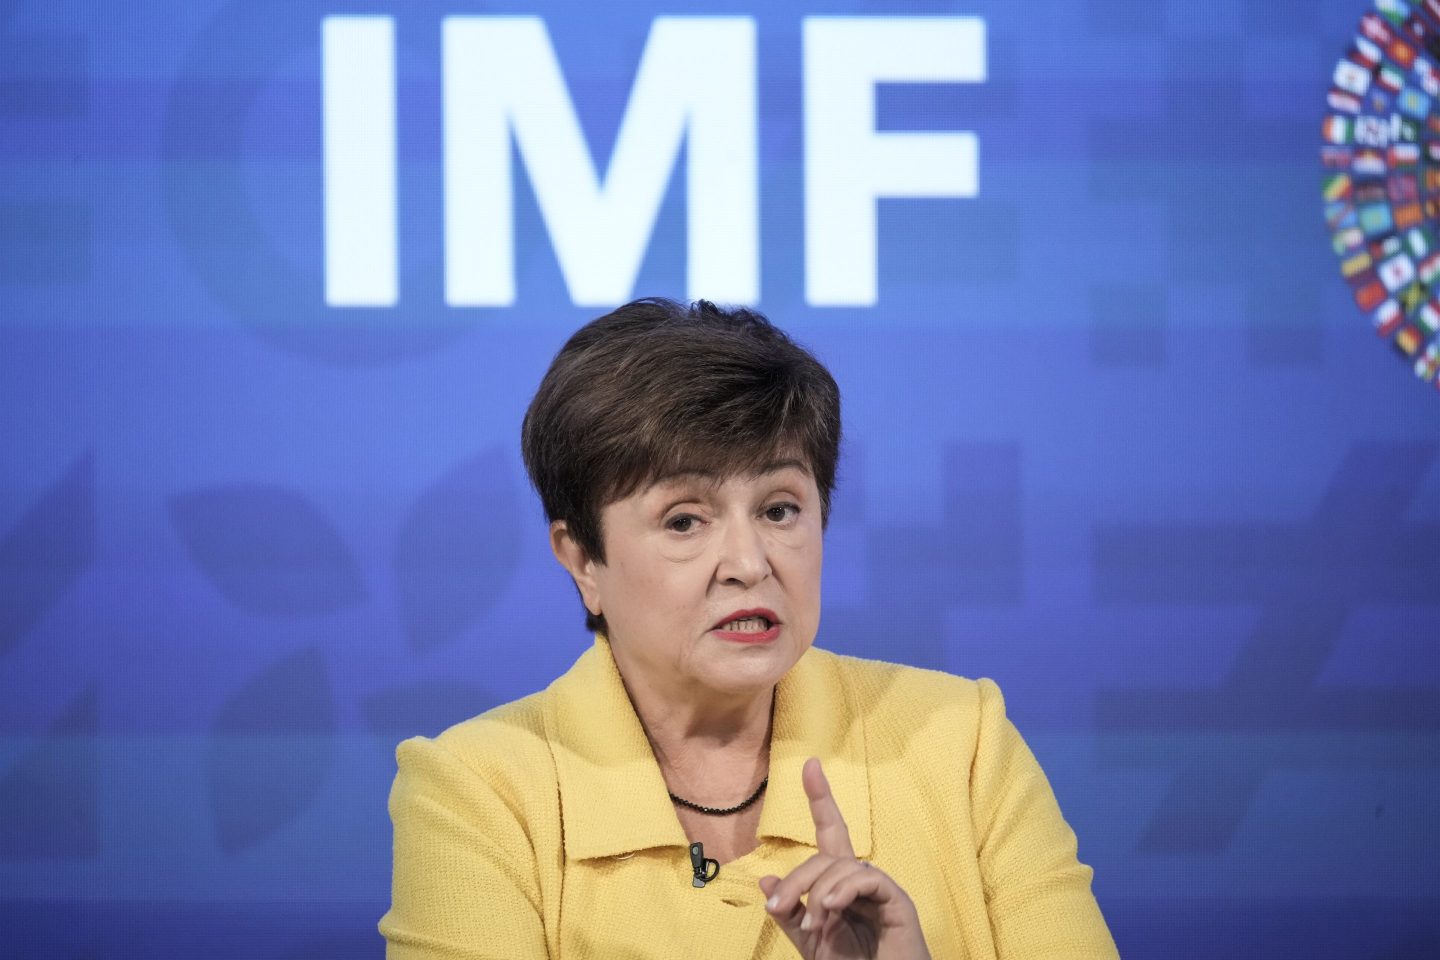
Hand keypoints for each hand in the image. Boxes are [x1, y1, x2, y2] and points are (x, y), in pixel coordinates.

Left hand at [759, 758, 930, 959]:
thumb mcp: (811, 941)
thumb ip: (790, 913)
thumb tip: (766, 878)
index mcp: (841, 884)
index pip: (831, 832)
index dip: (822, 799)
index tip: (810, 766)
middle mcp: (861, 879)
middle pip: (825, 855)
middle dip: (796, 879)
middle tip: (777, 907)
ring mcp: (881, 888)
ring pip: (842, 866)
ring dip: (817, 892)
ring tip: (813, 923)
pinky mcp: (898, 901)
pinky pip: (868, 878)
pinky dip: (845, 890)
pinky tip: (832, 907)